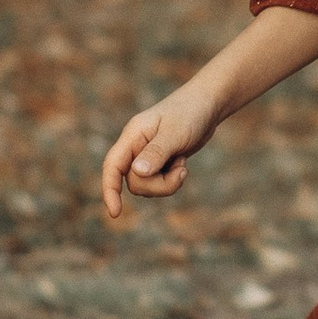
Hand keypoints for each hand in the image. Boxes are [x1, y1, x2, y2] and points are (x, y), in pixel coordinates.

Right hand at [100, 81, 219, 219]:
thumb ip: (156, 153)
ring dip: (167, 184)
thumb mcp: (175, 133)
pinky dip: (172, 181)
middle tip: (181, 171)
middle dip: (158, 185)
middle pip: (134, 182)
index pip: (112, 166)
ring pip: (147, 186)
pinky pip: (159, 184)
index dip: (110, 190)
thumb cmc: (190, 113)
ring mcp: (147, 157)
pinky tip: (182, 165)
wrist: (207, 105)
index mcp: (132, 136)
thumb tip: (136, 173)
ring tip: (183, 166)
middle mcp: (135, 148)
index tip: (115, 213)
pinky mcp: (159, 163)